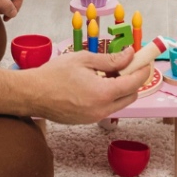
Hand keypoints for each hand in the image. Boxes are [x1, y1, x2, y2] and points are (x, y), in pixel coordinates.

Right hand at [15, 50, 149, 123]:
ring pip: (119, 104)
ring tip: (106, 73)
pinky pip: (105, 108)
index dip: (142, 70)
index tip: (144, 61)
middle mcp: (101, 109)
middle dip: (132, 80)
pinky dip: (107, 97)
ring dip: (120, 89)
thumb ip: (110, 59)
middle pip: (131, 96)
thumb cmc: (54, 74)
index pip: (134, 83)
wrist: (31, 94)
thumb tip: (129, 55)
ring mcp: (93, 118)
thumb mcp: (84, 59)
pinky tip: (95, 84)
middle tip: (124, 65)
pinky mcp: (86, 121)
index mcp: (103, 93)